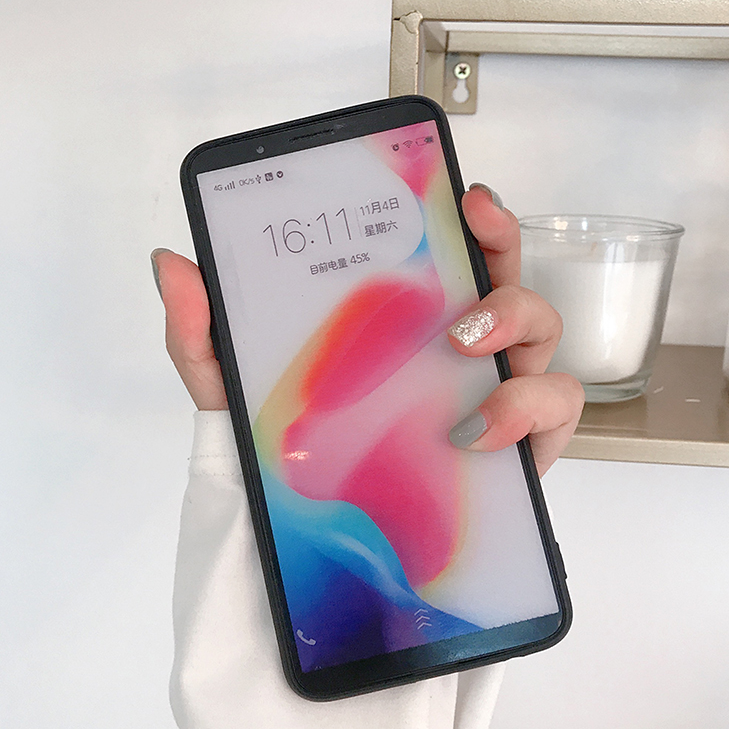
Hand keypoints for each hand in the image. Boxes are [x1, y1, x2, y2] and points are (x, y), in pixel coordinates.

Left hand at [152, 184, 583, 473]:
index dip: (477, 218)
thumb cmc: (287, 443)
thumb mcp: (235, 383)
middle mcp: (463, 343)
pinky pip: (556, 409)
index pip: (457, 250)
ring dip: (516, 328)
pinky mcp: (523, 441)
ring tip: (463, 350)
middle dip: (505, 256)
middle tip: (463, 266)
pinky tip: (480, 431)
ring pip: (544, 333)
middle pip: (512, 276)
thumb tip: (171, 261)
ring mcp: (500, 387)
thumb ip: (202, 327)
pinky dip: (530, 409)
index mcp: (410, 316)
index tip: (466, 198)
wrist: (319, 530)